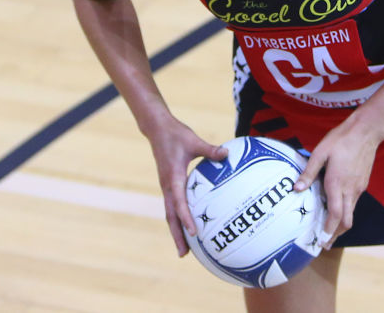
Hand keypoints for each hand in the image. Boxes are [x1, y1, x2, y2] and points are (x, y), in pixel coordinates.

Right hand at [146, 119, 227, 256]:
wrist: (157, 129)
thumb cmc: (176, 134)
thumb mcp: (194, 140)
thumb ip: (210, 150)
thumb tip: (227, 154)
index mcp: (173, 177)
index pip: (179, 203)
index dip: (186, 218)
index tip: (194, 233)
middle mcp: (167, 186)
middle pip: (171, 216)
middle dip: (177, 235)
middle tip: (184, 254)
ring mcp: (166, 186)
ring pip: (170, 213)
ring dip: (176, 231)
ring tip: (184, 250)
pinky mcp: (168, 184)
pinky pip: (173, 206)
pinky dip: (178, 218)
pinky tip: (187, 226)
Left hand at [293, 118, 380, 247]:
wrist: (366, 131)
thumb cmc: (341, 139)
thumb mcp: (320, 153)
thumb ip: (309, 172)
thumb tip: (296, 188)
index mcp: (337, 183)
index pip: (336, 215)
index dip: (329, 231)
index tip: (322, 242)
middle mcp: (350, 189)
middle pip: (346, 221)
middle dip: (335, 234)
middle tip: (325, 243)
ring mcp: (359, 187)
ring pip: (351, 213)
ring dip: (341, 224)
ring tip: (329, 230)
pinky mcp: (363, 183)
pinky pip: (354, 202)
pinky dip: (346, 212)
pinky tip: (337, 208)